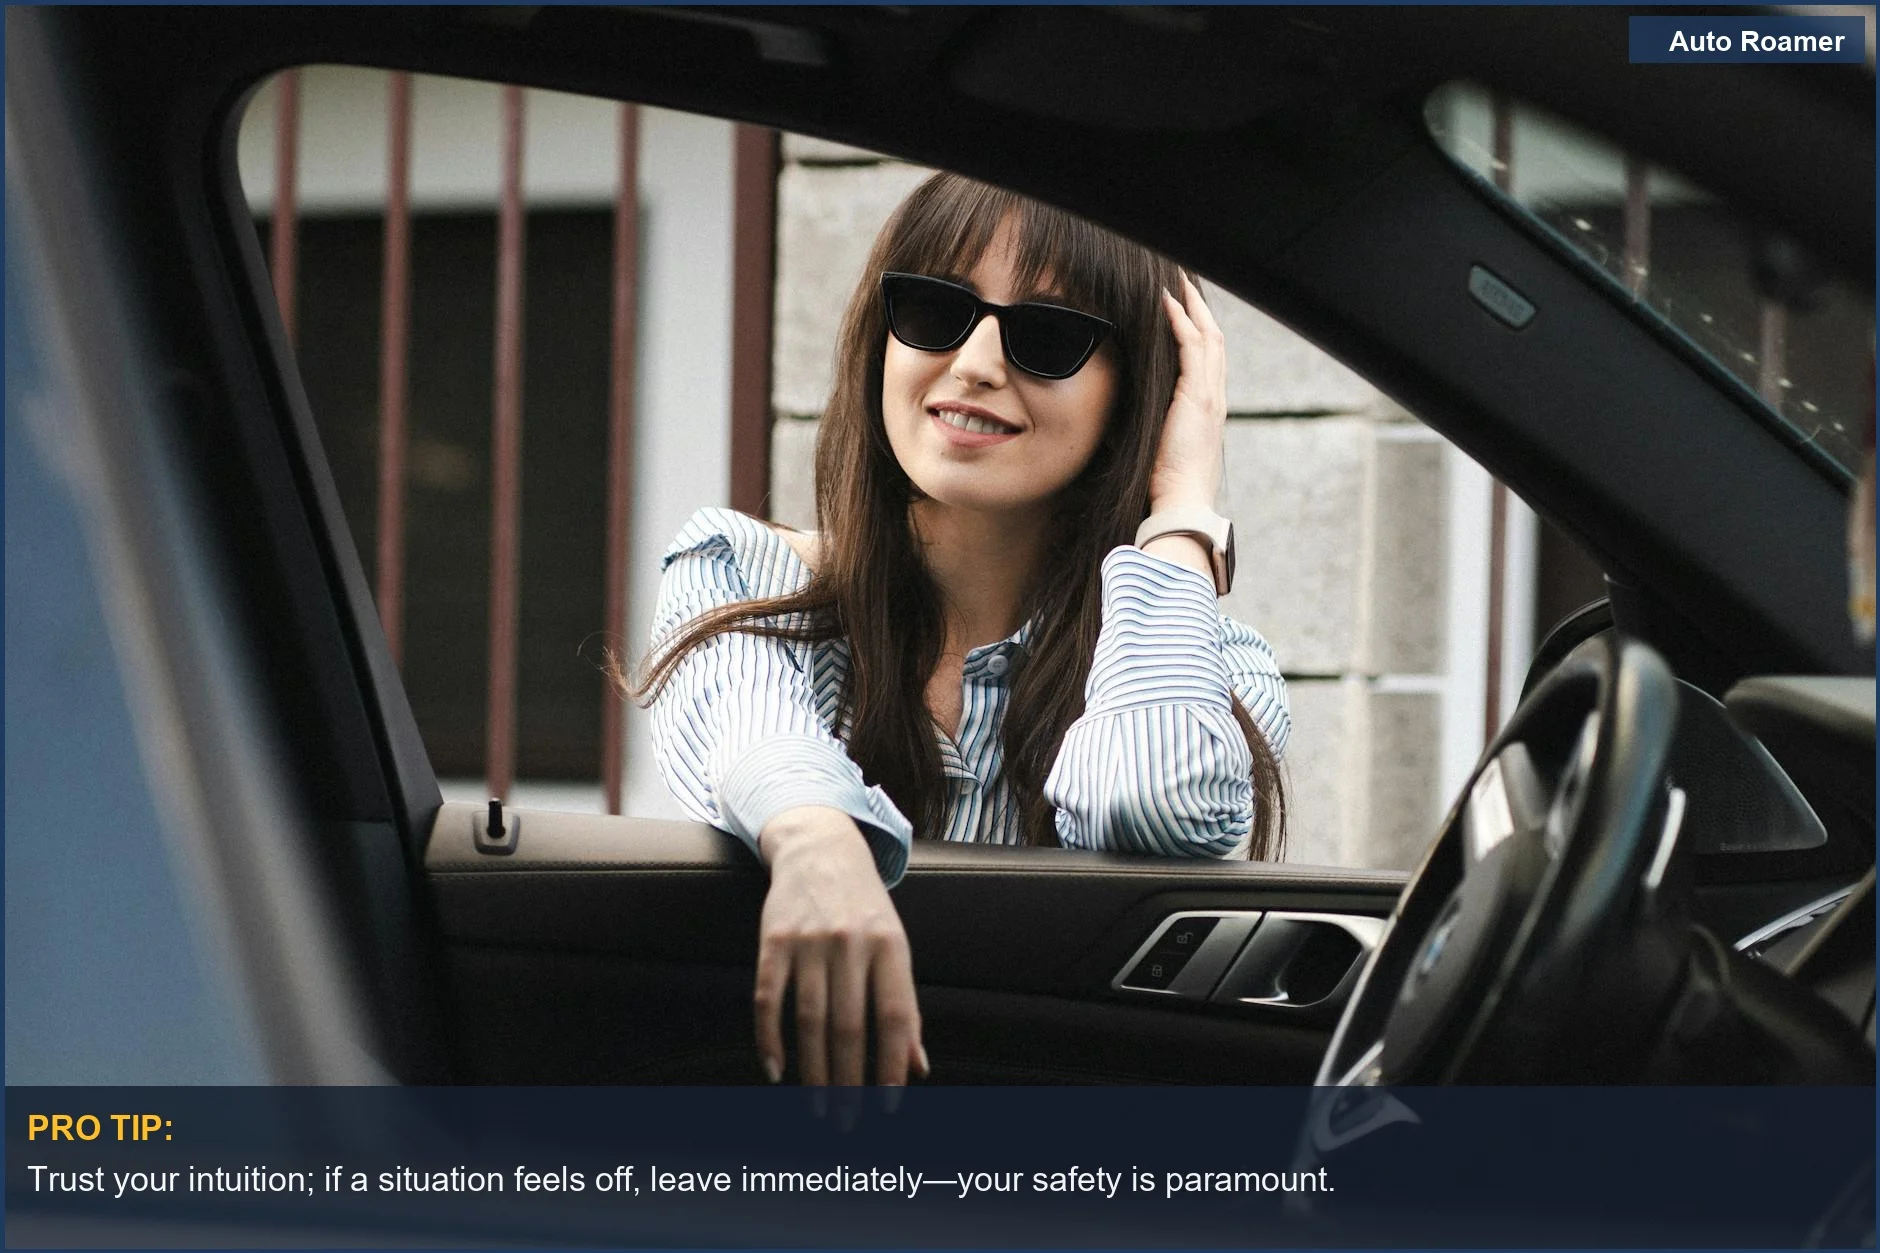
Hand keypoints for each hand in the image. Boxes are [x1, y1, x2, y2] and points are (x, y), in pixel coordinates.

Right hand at [754, 805, 927, 1085]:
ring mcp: (809, 941)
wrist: (820, 846)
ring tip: (818, 1106)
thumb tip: (917, 1068)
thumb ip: (905, 1005)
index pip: (896, 1016)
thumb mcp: (895, 944)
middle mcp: (851, 943)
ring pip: (810, 1019)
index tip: (887, 1105)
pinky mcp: (773, 940)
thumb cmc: (865, 907)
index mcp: (890, 945)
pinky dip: (769, 1039)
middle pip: (849, 1026)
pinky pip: (768, 999)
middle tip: (848, 1120)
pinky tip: (777, 1071)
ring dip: (813, 1070)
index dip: (892, 1064)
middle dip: (850, 1080)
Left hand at [1149, 274, 1227, 513]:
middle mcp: (1215, 395)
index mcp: (1207, 406)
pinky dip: (1181, 321)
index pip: (1207, 355)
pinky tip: (1167, 302)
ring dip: (1191, 304)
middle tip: (1183, 279)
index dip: (1197, 326)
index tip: (1182, 305)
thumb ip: (1148, 420)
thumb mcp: (1156, 441)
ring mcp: (1210, 394)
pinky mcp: (1198, 396)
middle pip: (1214, 337)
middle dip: (1199, 306)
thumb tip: (1117, 405)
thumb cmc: (1163, 479)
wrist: (1180, 500)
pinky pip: (1193, 348)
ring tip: (1177, 279)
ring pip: (1208, 335)